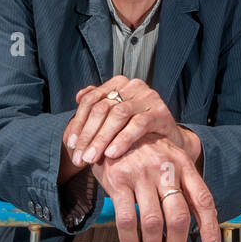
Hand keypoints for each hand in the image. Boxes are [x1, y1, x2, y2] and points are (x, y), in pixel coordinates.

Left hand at [64, 77, 184, 167]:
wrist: (169, 144)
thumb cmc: (137, 133)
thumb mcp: (114, 121)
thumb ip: (96, 108)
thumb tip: (78, 96)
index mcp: (118, 83)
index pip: (91, 100)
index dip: (79, 122)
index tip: (71, 144)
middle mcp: (133, 86)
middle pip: (103, 108)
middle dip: (88, 135)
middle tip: (80, 157)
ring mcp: (148, 97)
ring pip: (118, 115)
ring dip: (102, 139)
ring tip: (92, 158)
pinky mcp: (160, 111)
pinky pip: (138, 124)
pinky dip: (123, 139)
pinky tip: (112, 154)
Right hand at [89, 134, 220, 241]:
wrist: (112, 127)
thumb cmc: (145, 150)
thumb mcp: (170, 159)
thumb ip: (185, 187)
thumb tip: (202, 223)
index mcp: (183, 164)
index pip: (203, 201)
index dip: (210, 229)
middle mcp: (165, 168)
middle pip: (178, 217)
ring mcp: (141, 173)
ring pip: (153, 223)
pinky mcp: (118, 179)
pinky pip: (126, 220)